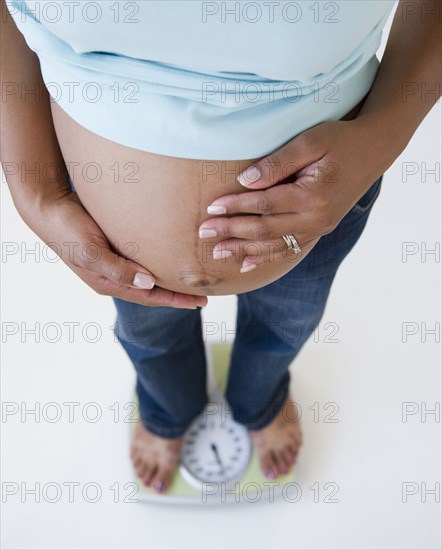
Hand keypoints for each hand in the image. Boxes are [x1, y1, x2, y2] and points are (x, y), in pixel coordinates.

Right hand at [34, 192, 207, 308]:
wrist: (49, 206)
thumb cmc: (68, 229)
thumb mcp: (92, 252)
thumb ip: (118, 270)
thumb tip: (148, 284)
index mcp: (109, 283)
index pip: (150, 297)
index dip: (176, 300)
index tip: (200, 302)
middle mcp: (114, 276)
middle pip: (152, 290)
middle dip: (177, 293)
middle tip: (203, 293)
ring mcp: (113, 262)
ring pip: (148, 275)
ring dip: (169, 278)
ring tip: (190, 276)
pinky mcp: (114, 246)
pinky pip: (141, 258)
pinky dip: (158, 259)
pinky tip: (169, 254)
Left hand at [198, 119, 385, 271]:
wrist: (374, 150)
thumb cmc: (340, 140)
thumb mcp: (310, 141)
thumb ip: (277, 163)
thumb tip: (244, 181)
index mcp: (313, 195)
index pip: (265, 204)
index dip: (236, 207)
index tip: (211, 209)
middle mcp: (317, 218)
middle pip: (265, 229)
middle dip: (232, 232)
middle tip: (203, 233)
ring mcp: (319, 228)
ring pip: (274, 244)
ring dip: (243, 249)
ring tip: (217, 252)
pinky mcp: (319, 230)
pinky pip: (288, 249)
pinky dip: (265, 257)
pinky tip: (246, 264)